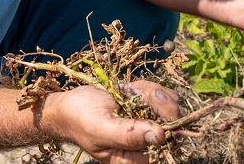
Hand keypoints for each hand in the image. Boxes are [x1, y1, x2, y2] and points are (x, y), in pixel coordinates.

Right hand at [43, 80, 181, 163]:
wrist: (68, 105)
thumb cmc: (80, 120)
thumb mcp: (101, 128)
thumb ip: (128, 135)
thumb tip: (158, 136)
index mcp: (135, 158)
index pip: (167, 146)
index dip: (169, 124)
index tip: (155, 104)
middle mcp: (144, 144)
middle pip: (174, 124)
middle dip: (161, 103)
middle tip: (142, 93)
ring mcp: (147, 124)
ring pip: (170, 105)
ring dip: (152, 92)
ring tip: (130, 91)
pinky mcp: (146, 108)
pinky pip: (160, 95)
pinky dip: (147, 87)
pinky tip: (129, 89)